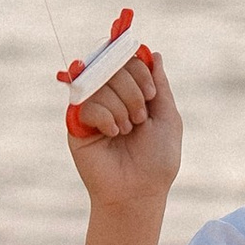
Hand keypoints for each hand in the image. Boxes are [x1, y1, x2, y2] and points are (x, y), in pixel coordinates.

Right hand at [65, 43, 181, 203]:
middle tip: (140, 119)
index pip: (126, 59)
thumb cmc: (157, 158)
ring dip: (121, 108)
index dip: (138, 70)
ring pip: (100, 83)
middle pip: (113, 66)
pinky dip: (106, 118)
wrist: (138, 190)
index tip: (151, 95)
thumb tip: (153, 54)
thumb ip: (159, 84)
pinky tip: (112, 135)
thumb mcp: (168, 116)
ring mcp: (92, 108)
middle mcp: (110, 96)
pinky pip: (88, 103)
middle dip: (132, 92)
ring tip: (126, 131)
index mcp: (132, 92)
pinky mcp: (77, 123)